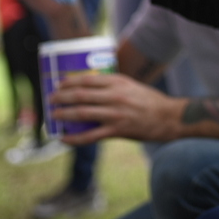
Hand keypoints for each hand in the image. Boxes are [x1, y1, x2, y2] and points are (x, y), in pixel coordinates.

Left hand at [49, 73, 183, 145]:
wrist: (169, 117)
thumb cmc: (149, 100)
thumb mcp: (130, 85)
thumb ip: (112, 85)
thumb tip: (89, 88)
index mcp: (117, 82)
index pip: (87, 79)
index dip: (69, 82)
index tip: (58, 84)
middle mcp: (114, 96)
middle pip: (81, 95)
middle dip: (62, 97)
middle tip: (50, 99)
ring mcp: (115, 114)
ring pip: (82, 113)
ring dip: (64, 114)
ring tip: (53, 116)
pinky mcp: (117, 130)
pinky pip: (90, 136)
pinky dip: (74, 138)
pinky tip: (64, 138)